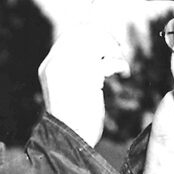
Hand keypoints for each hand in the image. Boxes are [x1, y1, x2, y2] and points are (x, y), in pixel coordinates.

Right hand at [38, 23, 128, 146]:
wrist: (69, 140)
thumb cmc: (72, 120)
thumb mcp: (67, 89)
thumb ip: (74, 69)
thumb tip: (97, 52)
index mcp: (49, 65)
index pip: (71, 36)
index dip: (92, 34)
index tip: (107, 43)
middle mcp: (57, 63)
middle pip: (85, 33)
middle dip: (106, 38)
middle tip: (118, 49)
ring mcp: (71, 68)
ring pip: (98, 43)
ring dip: (114, 50)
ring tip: (121, 63)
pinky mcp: (89, 76)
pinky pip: (110, 61)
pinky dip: (121, 64)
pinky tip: (124, 73)